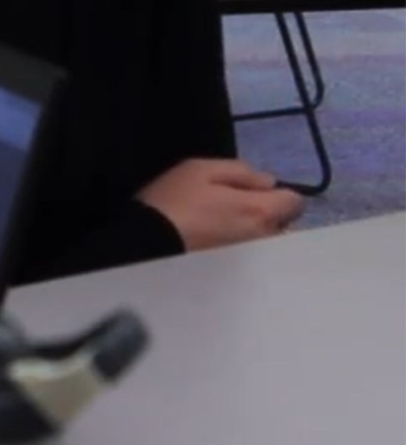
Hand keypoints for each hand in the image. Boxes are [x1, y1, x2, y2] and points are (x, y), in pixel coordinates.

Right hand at [137, 158, 304, 252]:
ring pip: (269, 242)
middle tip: (237, 207)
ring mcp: (252, 260)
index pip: (295, 202)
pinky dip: (246, 249)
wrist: (148, 242)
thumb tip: (268, 181)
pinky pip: (254, 257)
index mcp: (259, 211)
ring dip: (258, 233)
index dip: (277, 192)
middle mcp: (264, 239)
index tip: (254, 191)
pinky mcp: (238, 274)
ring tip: (228, 226)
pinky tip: (221, 242)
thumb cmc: (175, 199)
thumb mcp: (201, 169)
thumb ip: (241, 172)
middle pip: (285, 225)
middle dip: (269, 214)